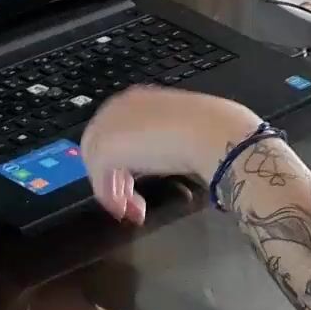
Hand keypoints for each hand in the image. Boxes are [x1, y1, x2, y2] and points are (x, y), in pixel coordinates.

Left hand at [79, 87, 258, 223]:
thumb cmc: (212, 129)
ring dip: (114, 191)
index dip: (123, 159)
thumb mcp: (185, 129)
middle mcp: (118, 108)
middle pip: (100, 147)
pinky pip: (99, 179)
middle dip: (114, 177)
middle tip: (131, 200)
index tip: (135, 179)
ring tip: (133, 210)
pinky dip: (111, 198)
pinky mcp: (106, 150)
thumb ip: (169, 137)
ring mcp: (109, 128)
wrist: (213, 133)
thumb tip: (174, 154)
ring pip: (97, 165)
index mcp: (137, 99)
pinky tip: (128, 210)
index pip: (116, 130)